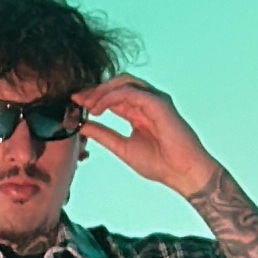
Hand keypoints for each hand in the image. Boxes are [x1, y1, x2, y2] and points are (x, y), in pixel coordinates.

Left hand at [72, 72, 220, 201]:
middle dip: (95, 90)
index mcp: (139, 112)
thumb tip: (82, 126)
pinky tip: (99, 108)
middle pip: (116, 84)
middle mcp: (147, 102)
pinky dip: (112, 97)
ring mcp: (154, 100)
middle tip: (77, 99)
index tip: (75, 103)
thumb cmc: (160, 164)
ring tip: (87, 104)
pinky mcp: (159, 103)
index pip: (113, 96)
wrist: (183, 173)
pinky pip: (130, 92)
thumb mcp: (122, 148)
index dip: (93, 97)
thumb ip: (103, 135)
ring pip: (123, 83)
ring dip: (102, 91)